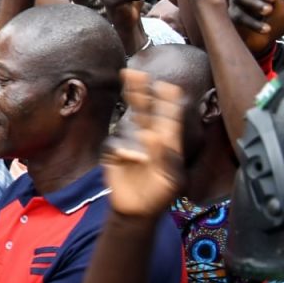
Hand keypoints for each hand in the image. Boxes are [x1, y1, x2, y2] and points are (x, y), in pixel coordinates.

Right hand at [103, 69, 183, 218]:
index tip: (168, 86)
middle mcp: (149, 137)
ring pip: (128, 117)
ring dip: (132, 97)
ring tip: (131, 77)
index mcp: (167, 142)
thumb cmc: (159, 195)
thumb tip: (151, 134)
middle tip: (137, 72)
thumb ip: (164, 157)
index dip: (168, 101)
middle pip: (145, 110)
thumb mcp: (170, 179)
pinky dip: (122, 148)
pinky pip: (115, 143)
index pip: (169, 117)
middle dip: (142, 90)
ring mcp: (130, 143)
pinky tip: (130, 159)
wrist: (137, 211)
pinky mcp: (113, 153)